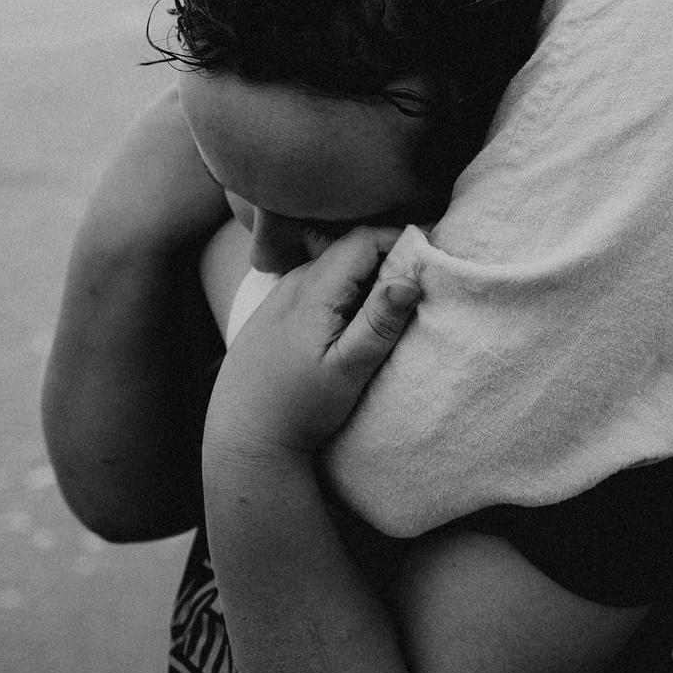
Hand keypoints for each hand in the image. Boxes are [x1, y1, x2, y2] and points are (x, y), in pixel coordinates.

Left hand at [206, 225, 421, 457]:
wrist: (243, 434)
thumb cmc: (299, 407)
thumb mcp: (347, 370)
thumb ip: (379, 323)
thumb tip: (410, 278)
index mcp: (314, 290)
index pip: (363, 239)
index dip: (400, 238)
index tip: (429, 255)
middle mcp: (293, 282)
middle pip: (349, 249)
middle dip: (387, 255)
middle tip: (420, 278)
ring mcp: (280, 295)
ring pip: (332, 266)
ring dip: (365, 274)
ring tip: (392, 300)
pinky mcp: (274, 312)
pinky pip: (316, 284)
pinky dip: (344, 289)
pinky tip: (354, 319)